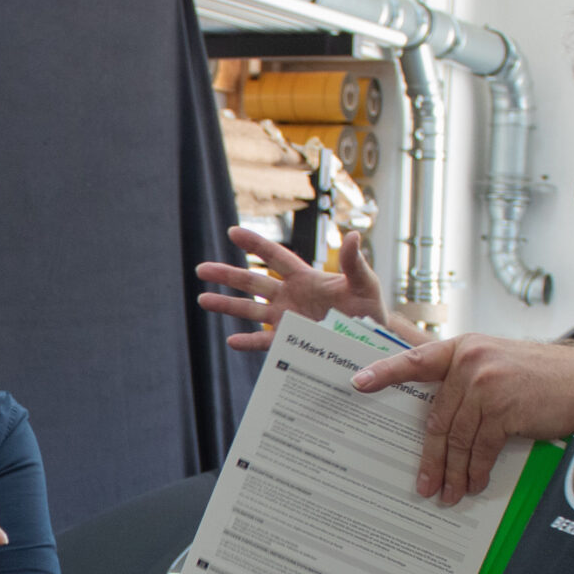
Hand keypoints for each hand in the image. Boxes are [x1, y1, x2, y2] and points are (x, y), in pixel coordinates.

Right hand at [196, 226, 387, 352]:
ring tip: (202, 299)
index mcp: (304, 278)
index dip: (255, 245)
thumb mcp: (365, 283)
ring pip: (250, 310)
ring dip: (227, 306)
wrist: (372, 341)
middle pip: (252, 282)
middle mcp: (290, 296)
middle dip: (227, 275)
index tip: (233, 232)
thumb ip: (354, 262)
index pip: (275, 257)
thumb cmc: (369, 308)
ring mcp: (286, 319)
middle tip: (201, 269)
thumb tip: (353, 236)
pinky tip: (231, 342)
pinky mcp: (289, 341)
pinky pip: (264, 342)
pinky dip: (248, 342)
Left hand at [354, 335, 573, 503]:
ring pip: (457, 439)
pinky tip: (474, 484)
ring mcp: (486, 384)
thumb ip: (463, 381)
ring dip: (453, 472)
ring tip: (448, 494)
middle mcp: (470, 362)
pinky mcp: (503, 410)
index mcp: (463, 349)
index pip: (416, 361)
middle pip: (437, 419)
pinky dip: (476, 471)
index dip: (385, 372)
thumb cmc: (539, 379)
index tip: (357, 382)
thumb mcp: (497, 365)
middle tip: (423, 485)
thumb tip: (434, 420)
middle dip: (430, 458)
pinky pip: (480, 449)